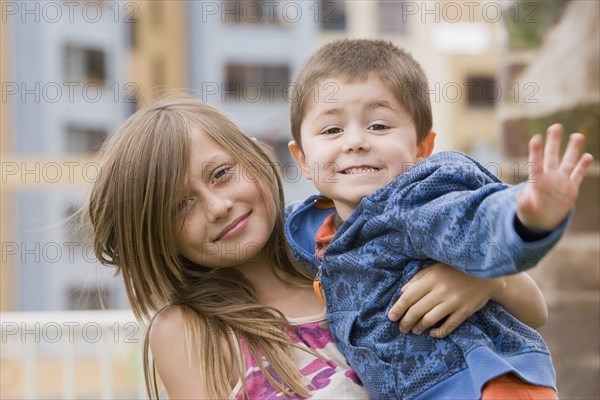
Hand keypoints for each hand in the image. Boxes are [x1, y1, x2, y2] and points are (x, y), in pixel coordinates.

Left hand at [387, 264, 505, 337]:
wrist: (487, 274)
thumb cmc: (456, 270)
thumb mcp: (435, 268)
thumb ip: (418, 278)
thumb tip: (402, 292)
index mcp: (432, 278)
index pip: (409, 296)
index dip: (398, 308)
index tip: (391, 317)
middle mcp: (441, 290)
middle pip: (417, 310)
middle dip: (406, 321)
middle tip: (401, 328)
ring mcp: (454, 302)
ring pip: (430, 319)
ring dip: (419, 328)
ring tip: (414, 330)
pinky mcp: (465, 311)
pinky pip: (449, 326)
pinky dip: (438, 332)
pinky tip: (432, 333)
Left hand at [517, 123, 592, 229]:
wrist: (543, 219)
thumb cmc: (530, 213)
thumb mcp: (525, 210)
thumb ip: (523, 204)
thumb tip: (520, 200)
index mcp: (536, 181)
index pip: (536, 163)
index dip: (536, 151)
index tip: (536, 138)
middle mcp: (549, 177)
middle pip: (551, 156)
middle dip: (554, 142)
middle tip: (555, 126)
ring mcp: (561, 181)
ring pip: (568, 162)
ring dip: (573, 149)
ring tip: (578, 135)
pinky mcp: (571, 188)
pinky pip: (578, 175)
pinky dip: (583, 167)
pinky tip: (588, 156)